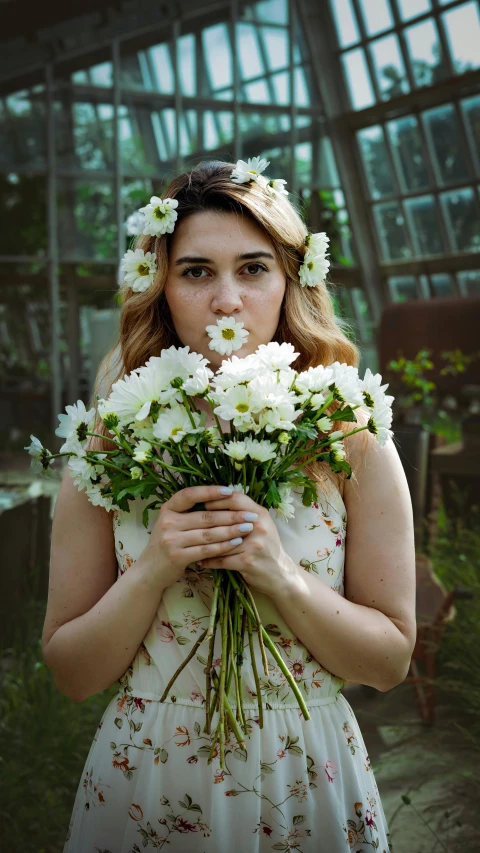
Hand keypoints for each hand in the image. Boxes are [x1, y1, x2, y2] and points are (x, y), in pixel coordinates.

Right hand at [139, 485, 256, 588]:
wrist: (150, 571)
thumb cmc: (168, 543)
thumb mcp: (172, 523)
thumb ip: (190, 513)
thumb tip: (223, 499)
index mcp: (168, 509)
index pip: (190, 494)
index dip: (210, 491)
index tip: (230, 491)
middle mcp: (168, 522)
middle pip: (205, 516)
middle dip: (231, 514)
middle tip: (250, 515)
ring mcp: (172, 540)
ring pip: (208, 533)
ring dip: (231, 530)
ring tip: (248, 528)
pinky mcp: (178, 556)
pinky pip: (206, 550)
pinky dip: (223, 546)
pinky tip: (236, 542)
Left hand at [198, 490, 300, 597]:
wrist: (279, 574)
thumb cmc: (266, 547)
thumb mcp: (260, 525)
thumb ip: (243, 513)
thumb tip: (216, 500)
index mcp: (260, 514)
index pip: (236, 498)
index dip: (216, 499)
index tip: (201, 503)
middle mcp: (258, 526)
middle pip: (225, 518)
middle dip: (206, 521)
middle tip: (190, 523)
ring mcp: (253, 544)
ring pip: (220, 540)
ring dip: (204, 544)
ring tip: (190, 543)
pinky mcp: (247, 561)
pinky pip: (221, 559)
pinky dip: (209, 561)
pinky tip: (201, 561)